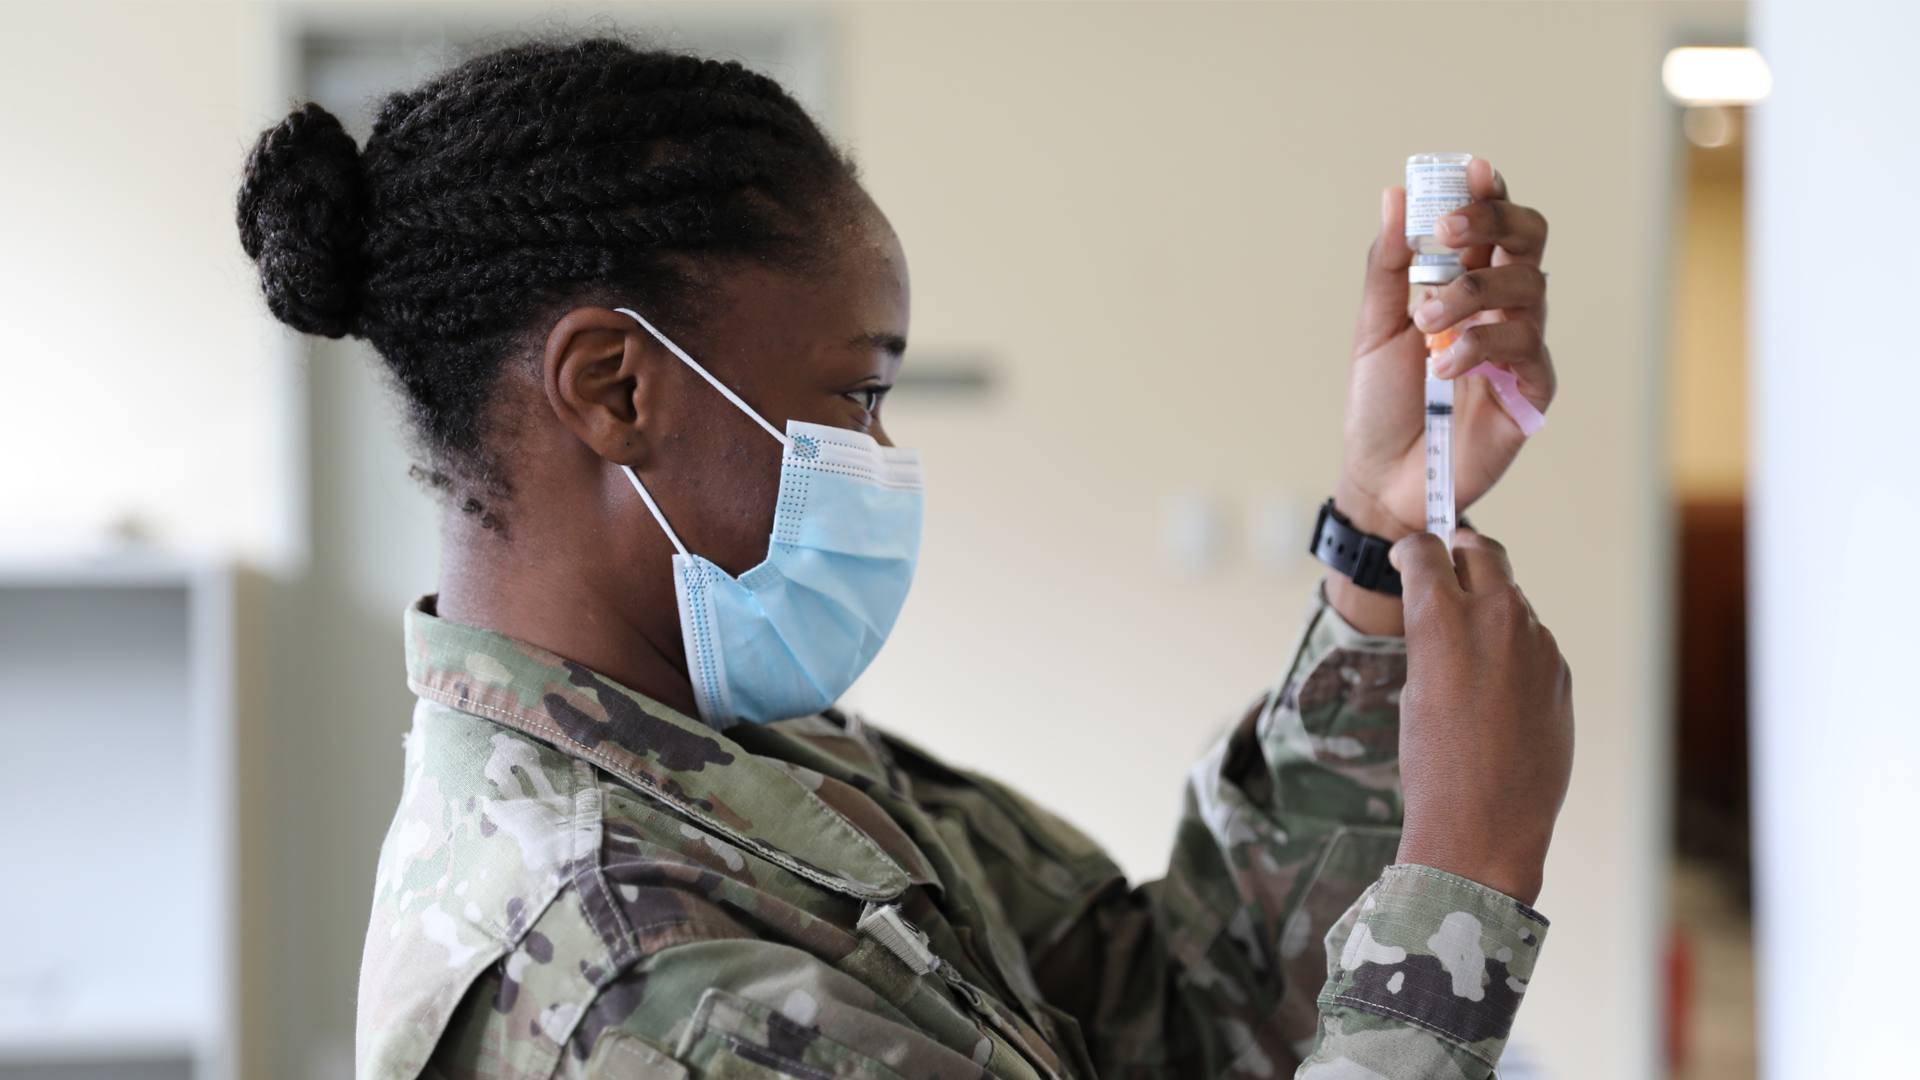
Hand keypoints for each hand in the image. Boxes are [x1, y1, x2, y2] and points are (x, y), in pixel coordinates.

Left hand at [1335, 159, 1554, 541]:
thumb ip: (1388, 266)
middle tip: (1447, 230)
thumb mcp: (1373, 328)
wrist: (1382, 478)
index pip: (1492, 226)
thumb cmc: (1382, 404)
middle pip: (1528, 242)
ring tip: (1425, 323)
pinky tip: (1444, 366)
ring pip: (1528, 288)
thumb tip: (1395, 196)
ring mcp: (1521, 348)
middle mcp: (1501, 309)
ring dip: (1471, 293)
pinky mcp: (1531, 391)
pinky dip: (1482, 346)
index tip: (1471, 170)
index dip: (1488, 194)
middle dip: (1492, 222)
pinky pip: (1528, 348)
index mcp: (1466, 285)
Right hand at [1390, 530, 1572, 905]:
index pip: (1428, 550)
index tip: (1409, 557)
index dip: (1413, 550)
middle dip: (1461, 550)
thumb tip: (1450, 616)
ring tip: (1470, 652)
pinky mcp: (1560, 672)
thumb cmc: (1434, 765)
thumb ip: (1435, 637)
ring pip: (1512, 601)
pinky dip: (1514, 651)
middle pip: (1484, 551)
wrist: (1484, 824)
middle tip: (1448, 561)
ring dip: (1491, 608)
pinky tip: (1497, 692)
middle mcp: (1496, 617)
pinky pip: (1533, 643)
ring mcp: (1537, 644)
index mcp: (1443, 617)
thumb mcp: (1415, 688)